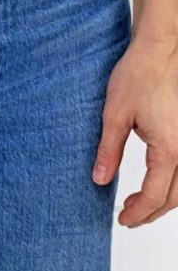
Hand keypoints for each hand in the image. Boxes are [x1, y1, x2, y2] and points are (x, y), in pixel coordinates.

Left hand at [93, 34, 177, 225]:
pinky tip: (157, 181)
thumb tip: (99, 179)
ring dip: (164, 200)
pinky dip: (172, 183)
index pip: (155, 194)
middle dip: (152, 212)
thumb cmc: (138, 76)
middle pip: (174, 197)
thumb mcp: (114, 114)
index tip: (122, 219)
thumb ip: (108, 150)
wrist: (160, 51)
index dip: (138, 211)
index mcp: (169, 149)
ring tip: (140, 204)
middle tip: (129, 218)